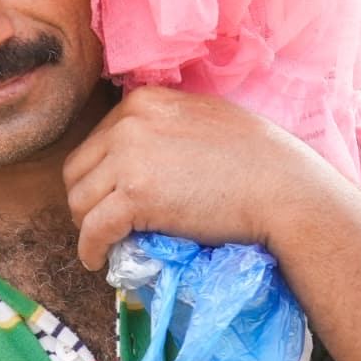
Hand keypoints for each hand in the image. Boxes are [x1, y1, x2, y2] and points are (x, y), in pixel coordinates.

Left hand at [63, 86, 342, 270]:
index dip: (101, 176)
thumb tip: (144, 155)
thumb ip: (166, 127)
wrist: (282, 187)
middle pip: (78, 170)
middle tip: (106, 224)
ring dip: (89, 226)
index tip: (112, 198)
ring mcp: (129, 157)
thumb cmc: (258, 157)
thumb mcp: (202, 118)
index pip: (97, 140)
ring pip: (79, 200)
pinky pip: (93, 229)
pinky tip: (100, 260)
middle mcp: (129, 121)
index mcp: (144, 100)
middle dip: (88, 200)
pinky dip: (91, 249)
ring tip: (106, 244)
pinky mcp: (136, 196)